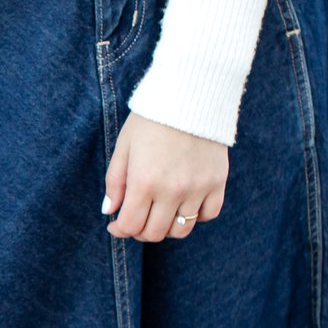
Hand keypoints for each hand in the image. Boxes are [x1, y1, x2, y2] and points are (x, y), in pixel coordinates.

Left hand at [103, 112, 228, 242]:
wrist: (191, 94)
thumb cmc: (152, 119)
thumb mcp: (124, 146)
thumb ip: (115, 182)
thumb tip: (110, 212)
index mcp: (144, 181)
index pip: (131, 226)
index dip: (120, 230)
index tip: (116, 224)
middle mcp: (172, 190)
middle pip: (155, 233)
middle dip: (140, 231)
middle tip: (136, 218)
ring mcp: (198, 188)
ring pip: (182, 230)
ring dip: (167, 227)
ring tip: (160, 213)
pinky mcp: (217, 181)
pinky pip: (209, 214)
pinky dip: (196, 216)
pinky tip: (185, 204)